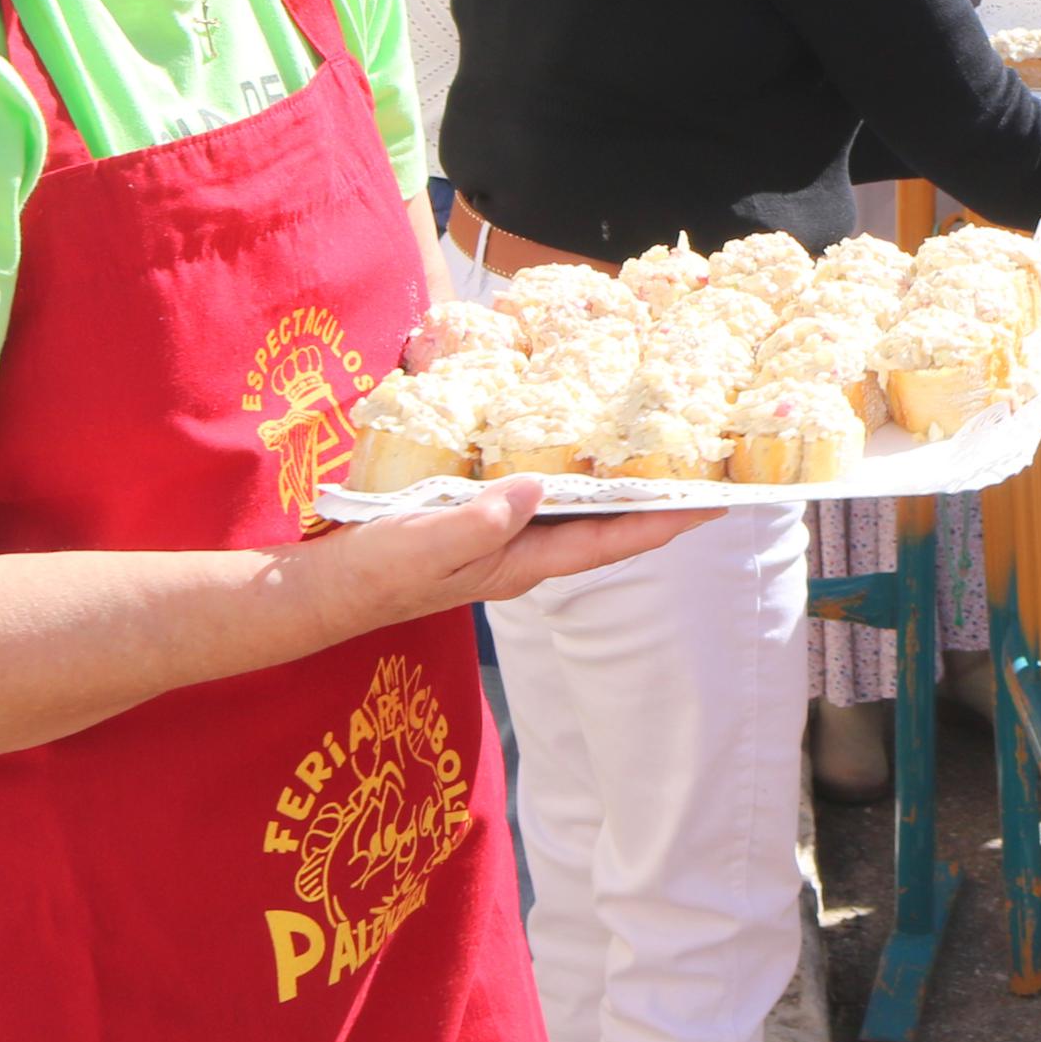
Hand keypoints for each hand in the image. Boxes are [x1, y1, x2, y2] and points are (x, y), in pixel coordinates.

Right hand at [315, 480, 702, 624]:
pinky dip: (568, 476)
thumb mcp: (425, 545)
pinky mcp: (479, 525)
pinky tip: (571, 449)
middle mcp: (524, 555)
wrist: (326, 591)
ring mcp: (503, 543)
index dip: (664, 522)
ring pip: (577, 513)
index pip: (610, 542)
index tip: (714, 503)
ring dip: (618, 487)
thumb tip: (537, 488)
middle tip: (703, 467)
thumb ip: (479, 522)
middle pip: (606, 527)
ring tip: (658, 452)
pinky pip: (540, 500)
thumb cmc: (375, 572)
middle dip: (656, 502)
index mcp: (522, 563)